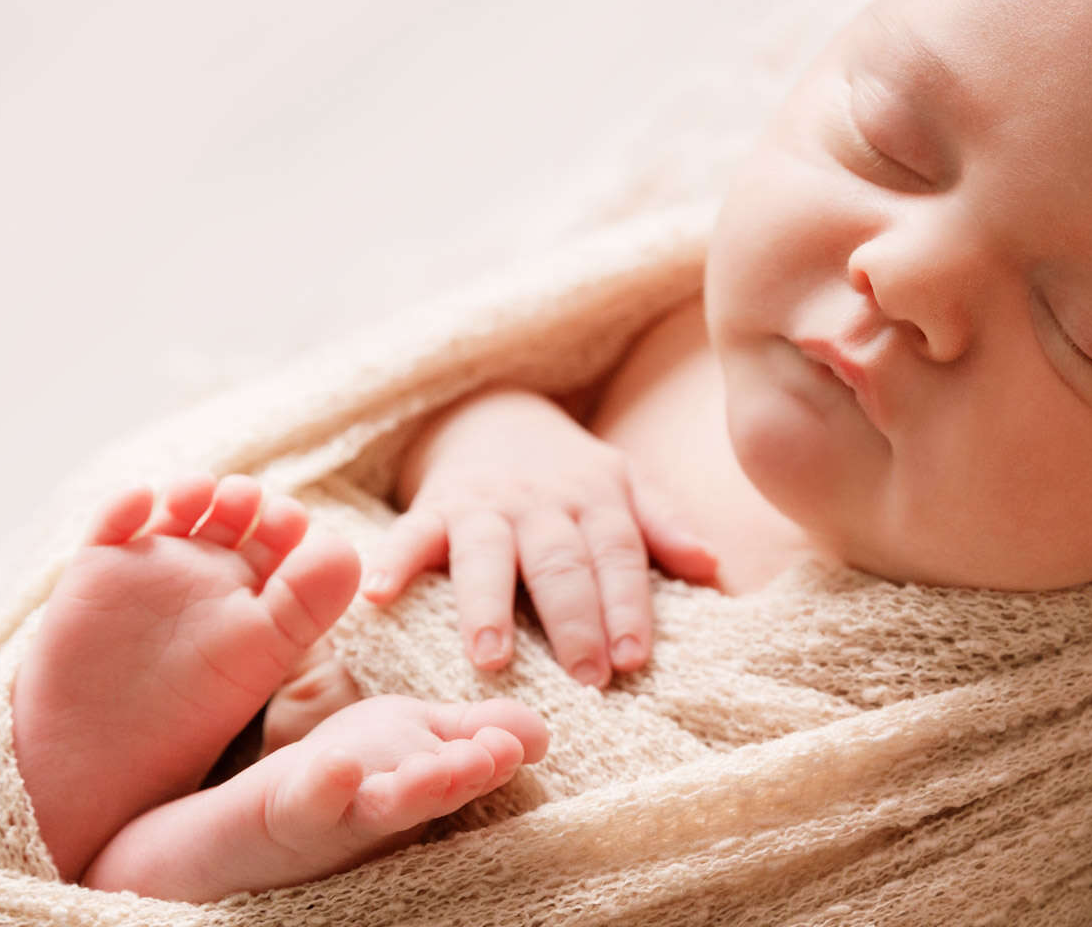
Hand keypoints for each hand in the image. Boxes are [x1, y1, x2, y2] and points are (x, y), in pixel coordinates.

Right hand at [361, 389, 717, 685]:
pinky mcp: (432, 507)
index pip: (618, 556)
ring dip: (488, 605)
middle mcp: (543, 504)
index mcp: (596, 501)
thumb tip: (714, 568)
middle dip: (574, 620)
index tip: (635, 658)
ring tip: (492, 656)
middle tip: (585, 677)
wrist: (492, 415)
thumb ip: (664, 527)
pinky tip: (377, 596)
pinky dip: (393, 561)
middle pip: (560, 564)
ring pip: (488, 555)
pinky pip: (409, 534)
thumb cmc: (569, 473)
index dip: (628, 606)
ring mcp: (485, 505)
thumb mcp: (624, 486)